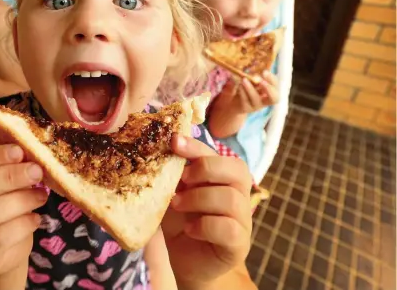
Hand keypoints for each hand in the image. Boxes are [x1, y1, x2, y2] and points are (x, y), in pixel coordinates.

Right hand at [0, 145, 46, 277]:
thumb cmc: (1, 213)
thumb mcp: (2, 189)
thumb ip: (9, 171)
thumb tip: (30, 155)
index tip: (19, 151)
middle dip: (8, 176)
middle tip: (36, 172)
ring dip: (19, 200)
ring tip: (40, 196)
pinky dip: (21, 225)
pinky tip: (35, 219)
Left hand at [161, 135, 252, 286]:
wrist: (184, 259)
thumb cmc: (180, 220)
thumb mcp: (173, 191)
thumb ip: (173, 172)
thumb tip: (158, 148)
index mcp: (223, 176)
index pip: (218, 153)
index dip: (197, 146)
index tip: (174, 142)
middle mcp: (239, 194)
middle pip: (237, 169)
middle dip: (205, 169)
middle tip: (181, 180)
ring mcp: (243, 220)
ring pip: (232, 199)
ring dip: (199, 198)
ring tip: (177, 204)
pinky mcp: (239, 244)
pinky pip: (229, 228)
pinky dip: (205, 226)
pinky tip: (190, 229)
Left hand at [221, 71, 278, 113]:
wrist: (235, 103)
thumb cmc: (248, 89)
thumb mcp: (253, 81)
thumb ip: (257, 76)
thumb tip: (256, 67)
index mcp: (270, 92)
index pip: (277, 87)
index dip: (272, 80)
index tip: (264, 72)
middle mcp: (266, 101)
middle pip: (275, 98)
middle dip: (268, 89)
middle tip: (260, 80)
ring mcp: (256, 106)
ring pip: (256, 98)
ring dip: (250, 88)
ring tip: (244, 79)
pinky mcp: (246, 108)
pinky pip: (245, 100)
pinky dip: (242, 92)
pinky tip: (239, 85)